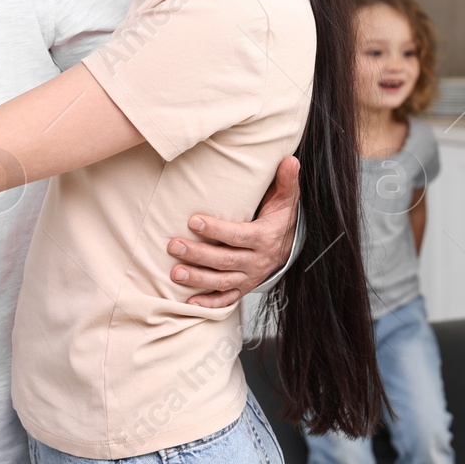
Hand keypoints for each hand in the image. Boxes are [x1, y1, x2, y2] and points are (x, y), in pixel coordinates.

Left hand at [170, 155, 300, 308]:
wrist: (291, 248)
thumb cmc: (280, 219)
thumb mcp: (286, 200)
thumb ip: (286, 181)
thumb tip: (290, 160)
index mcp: (264, 238)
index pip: (238, 236)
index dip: (216, 230)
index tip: (194, 221)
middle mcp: (256, 261)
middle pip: (225, 260)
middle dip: (198, 254)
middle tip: (174, 246)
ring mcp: (249, 277)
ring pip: (222, 281)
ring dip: (198, 279)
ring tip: (174, 273)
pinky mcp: (243, 289)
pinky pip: (226, 300)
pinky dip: (208, 303)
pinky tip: (188, 303)